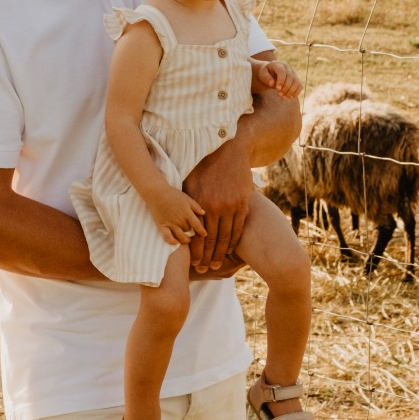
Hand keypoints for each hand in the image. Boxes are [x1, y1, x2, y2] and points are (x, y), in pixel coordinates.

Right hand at [152, 185, 207, 247]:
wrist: (156, 193)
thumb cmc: (172, 194)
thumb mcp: (186, 198)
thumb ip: (196, 206)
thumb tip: (203, 213)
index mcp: (187, 212)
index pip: (197, 225)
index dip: (202, 231)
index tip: (204, 235)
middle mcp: (179, 219)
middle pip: (188, 230)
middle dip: (191, 232)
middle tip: (192, 233)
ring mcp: (170, 223)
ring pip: (180, 236)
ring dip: (185, 239)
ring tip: (187, 240)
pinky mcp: (162, 225)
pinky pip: (167, 237)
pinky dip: (172, 242)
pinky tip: (176, 242)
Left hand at [183, 137, 254, 272]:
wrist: (229, 149)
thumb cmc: (203, 165)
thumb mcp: (189, 181)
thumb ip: (185, 202)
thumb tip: (175, 220)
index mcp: (200, 203)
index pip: (197, 234)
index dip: (196, 251)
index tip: (194, 263)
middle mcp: (216, 206)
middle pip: (212, 240)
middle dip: (207, 257)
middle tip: (204, 269)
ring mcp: (231, 205)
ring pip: (226, 236)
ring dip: (221, 254)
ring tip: (216, 265)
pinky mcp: (243, 203)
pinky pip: (239, 227)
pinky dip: (235, 241)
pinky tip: (230, 250)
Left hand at [252, 57, 300, 99]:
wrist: (271, 73)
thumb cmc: (266, 73)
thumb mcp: (263, 74)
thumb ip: (266, 78)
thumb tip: (272, 83)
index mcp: (278, 64)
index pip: (282, 72)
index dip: (281, 81)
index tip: (278, 89)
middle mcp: (288, 67)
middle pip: (290, 77)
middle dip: (286, 88)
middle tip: (279, 94)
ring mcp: (293, 73)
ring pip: (297, 82)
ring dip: (291, 91)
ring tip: (283, 97)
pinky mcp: (296, 79)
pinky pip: (300, 86)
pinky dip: (295, 93)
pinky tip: (289, 97)